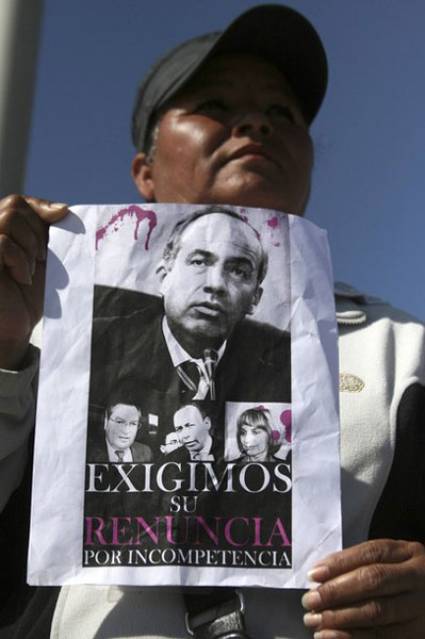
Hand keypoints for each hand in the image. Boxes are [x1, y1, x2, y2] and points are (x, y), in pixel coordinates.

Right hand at [0, 195, 67, 368]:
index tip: (62, 219)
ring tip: (30, 269)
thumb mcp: (44, 257)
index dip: (40, 207)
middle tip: (41, 259)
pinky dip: (20, 260)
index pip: (18, 202)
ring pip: (8, 219)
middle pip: (14, 205)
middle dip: (36, 231)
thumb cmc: (29, 295)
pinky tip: (21, 279)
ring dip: (29, 245)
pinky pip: (2, 242)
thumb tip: (63, 208)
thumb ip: (48, 231)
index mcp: (0, 230)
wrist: (17, 329)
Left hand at [302, 539, 424, 637]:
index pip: (370, 553)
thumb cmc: (402, 581)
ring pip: (377, 611)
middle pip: (373, 581)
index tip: (314, 575)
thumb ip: (361, 564)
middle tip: (310, 601)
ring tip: (316, 621)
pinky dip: (354, 638)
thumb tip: (320, 576)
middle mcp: (418, 578)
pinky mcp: (419, 634)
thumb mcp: (391, 563)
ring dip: (341, 617)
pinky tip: (332, 637)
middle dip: (337, 591)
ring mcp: (422, 608)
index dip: (340, 563)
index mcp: (409, 553)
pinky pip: (384, 638)